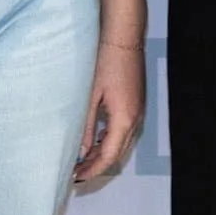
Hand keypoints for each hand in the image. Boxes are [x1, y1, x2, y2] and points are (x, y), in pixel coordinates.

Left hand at [75, 38, 146, 181]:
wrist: (123, 37)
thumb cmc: (105, 62)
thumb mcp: (91, 96)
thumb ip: (87, 126)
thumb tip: (82, 151)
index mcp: (124, 119)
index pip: (109, 156)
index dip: (93, 170)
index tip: (77, 177)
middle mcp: (135, 119)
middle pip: (118, 153)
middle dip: (98, 165)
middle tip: (77, 172)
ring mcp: (138, 111)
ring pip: (122, 143)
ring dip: (104, 153)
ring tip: (83, 159)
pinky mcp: (136, 103)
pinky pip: (125, 131)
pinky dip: (111, 140)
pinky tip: (96, 140)